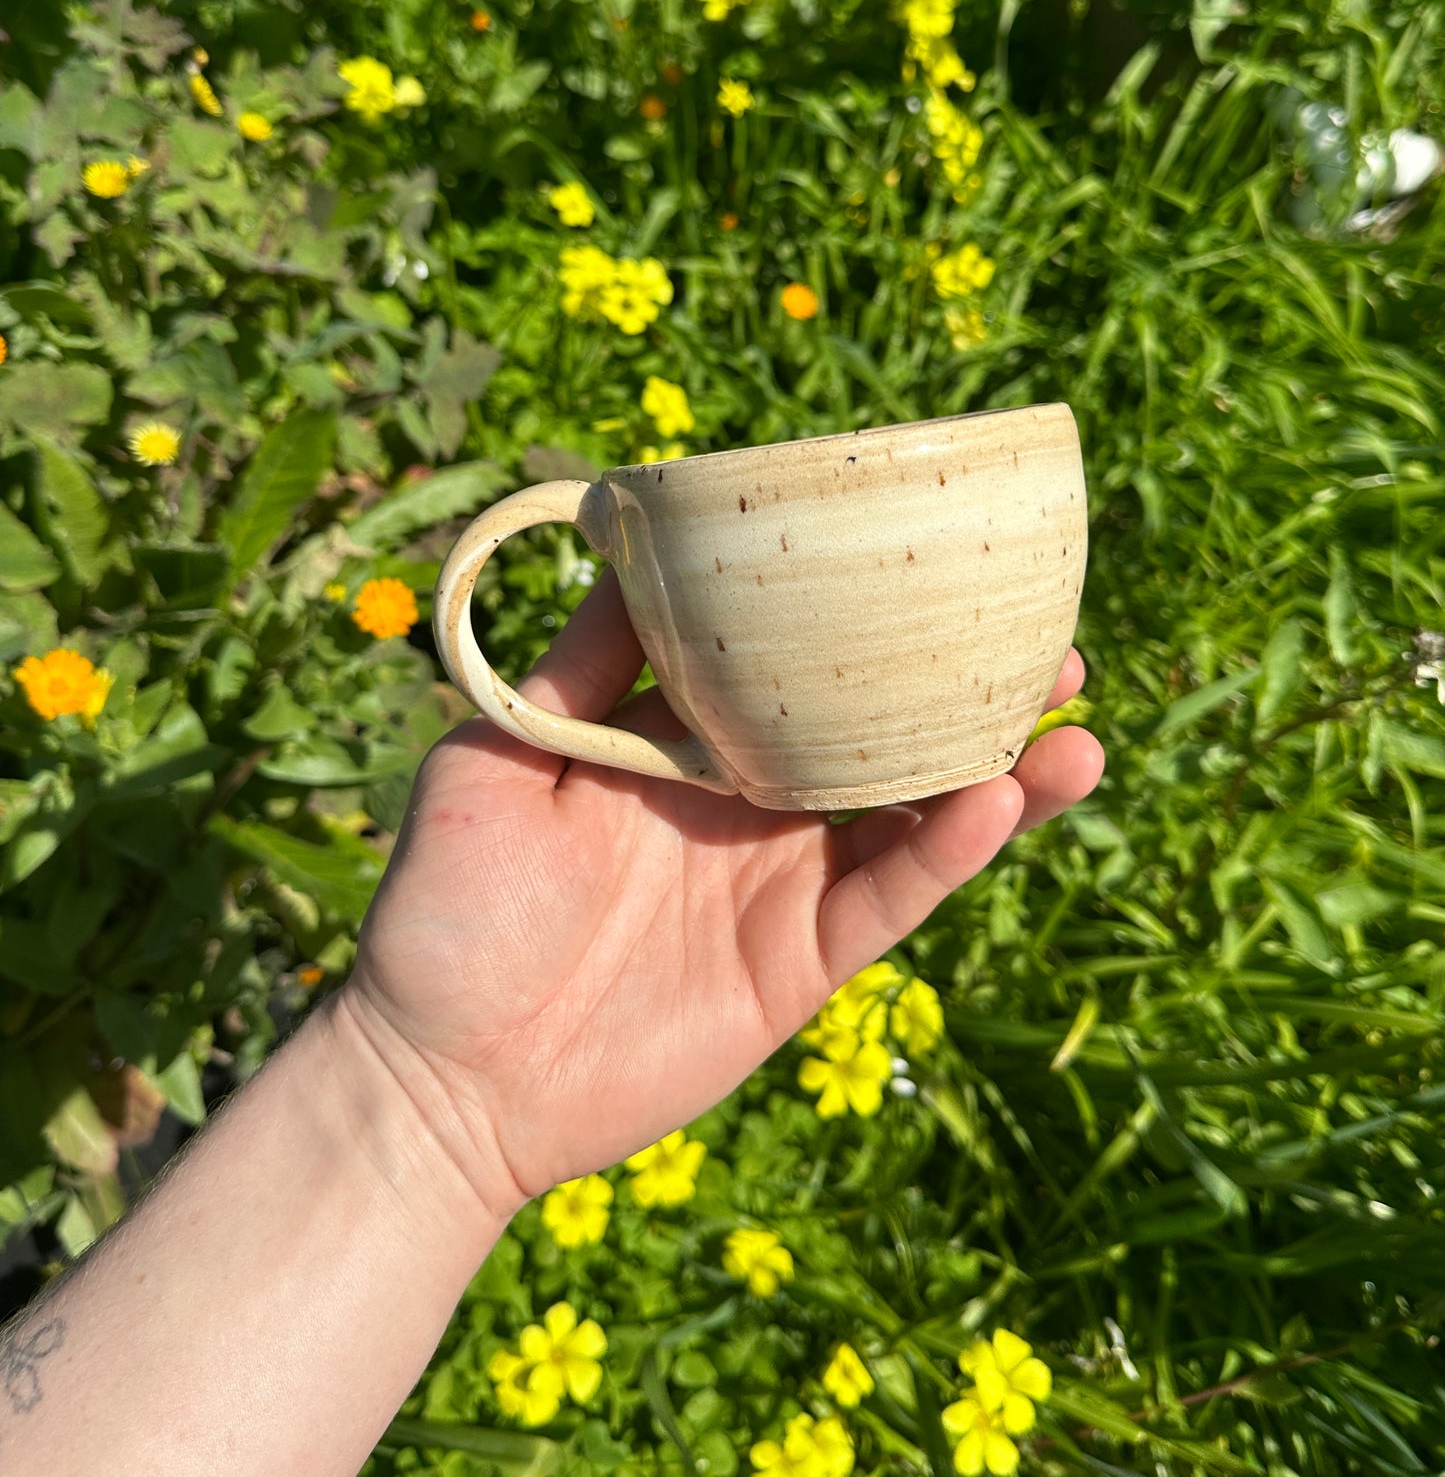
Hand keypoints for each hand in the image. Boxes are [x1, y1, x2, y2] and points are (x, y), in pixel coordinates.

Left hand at [341, 570, 1104, 1212]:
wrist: (438, 1076)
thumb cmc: (448, 909)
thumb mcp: (497, 754)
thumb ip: (582, 665)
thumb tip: (643, 549)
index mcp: (687, 742)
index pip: (799, 668)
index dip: (871, 624)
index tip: (945, 568)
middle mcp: (751, 803)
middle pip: (885, 736)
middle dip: (972, 693)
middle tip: (1056, 649)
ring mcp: (781, 883)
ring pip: (913, 817)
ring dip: (997, 774)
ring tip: (1074, 732)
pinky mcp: (798, 964)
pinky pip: (887, 901)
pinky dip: (947, 855)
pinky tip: (997, 802)